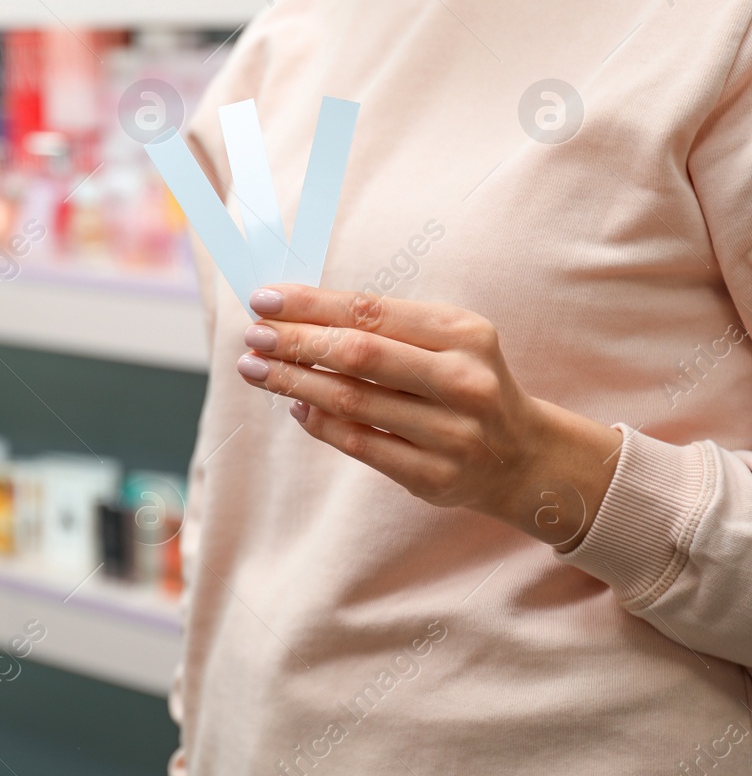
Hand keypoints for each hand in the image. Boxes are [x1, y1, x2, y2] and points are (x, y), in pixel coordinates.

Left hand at [234, 285, 623, 548]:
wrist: (522, 456)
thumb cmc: (462, 383)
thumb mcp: (444, 341)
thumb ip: (382, 327)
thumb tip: (293, 314)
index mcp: (463, 333)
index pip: (371, 311)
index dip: (311, 304)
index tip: (264, 299)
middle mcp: (462, 381)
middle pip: (359, 355)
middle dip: (296, 341)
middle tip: (253, 335)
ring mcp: (451, 433)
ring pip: (352, 401)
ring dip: (293, 382)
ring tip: (255, 368)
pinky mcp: (433, 476)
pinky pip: (359, 444)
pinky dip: (318, 423)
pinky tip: (294, 406)